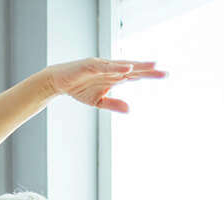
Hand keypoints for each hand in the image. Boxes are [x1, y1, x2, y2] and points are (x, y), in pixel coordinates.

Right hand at [47, 57, 165, 112]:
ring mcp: (101, 66)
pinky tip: (127, 68)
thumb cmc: (79, 89)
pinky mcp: (90, 66)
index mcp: (114, 76)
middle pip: (133, 68)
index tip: (165, 75)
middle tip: (165, 72)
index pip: (136, 74)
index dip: (150, 74)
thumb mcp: (98, 101)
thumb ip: (114, 104)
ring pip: (122, 65)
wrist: (58, 82)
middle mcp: (111, 69)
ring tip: (151, 65)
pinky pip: (105, 66)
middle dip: (149, 69)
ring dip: (137, 65)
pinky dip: (116, 67)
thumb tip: (130, 110)